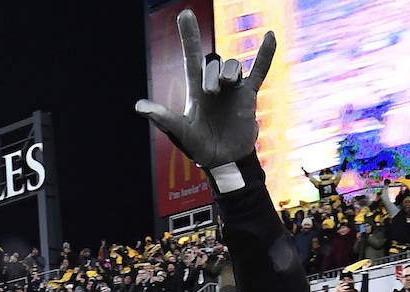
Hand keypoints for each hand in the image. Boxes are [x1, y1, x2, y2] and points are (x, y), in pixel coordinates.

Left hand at [134, 9, 274, 167]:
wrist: (223, 160)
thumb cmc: (198, 146)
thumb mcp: (180, 131)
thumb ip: (163, 118)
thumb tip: (139, 107)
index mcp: (195, 88)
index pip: (192, 57)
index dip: (189, 37)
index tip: (185, 13)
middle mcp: (214, 84)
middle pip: (213, 63)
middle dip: (211, 73)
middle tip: (210, 92)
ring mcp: (232, 89)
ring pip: (233, 66)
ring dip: (229, 72)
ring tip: (226, 87)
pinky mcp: (248, 95)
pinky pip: (258, 71)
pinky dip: (264, 54)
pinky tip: (269, 35)